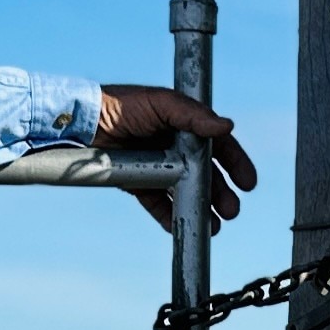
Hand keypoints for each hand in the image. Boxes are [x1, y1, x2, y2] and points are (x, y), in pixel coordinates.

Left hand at [95, 84, 256, 227]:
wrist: (82, 122)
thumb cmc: (121, 104)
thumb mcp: (161, 102)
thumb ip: (193, 114)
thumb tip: (225, 126)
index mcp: (185, 125)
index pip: (219, 146)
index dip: (236, 163)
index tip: (247, 183)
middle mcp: (174, 146)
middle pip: (207, 174)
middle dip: (222, 193)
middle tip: (231, 210)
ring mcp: (158, 166)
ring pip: (186, 192)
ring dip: (201, 208)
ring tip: (213, 226)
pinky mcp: (138, 183)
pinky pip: (158, 204)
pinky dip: (169, 216)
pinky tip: (181, 226)